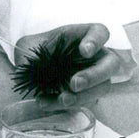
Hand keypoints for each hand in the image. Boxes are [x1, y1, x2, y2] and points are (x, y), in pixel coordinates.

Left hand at [14, 23, 136, 105]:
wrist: (28, 72)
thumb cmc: (33, 52)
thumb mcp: (28, 46)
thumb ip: (31, 51)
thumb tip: (35, 64)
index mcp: (81, 36)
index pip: (99, 32)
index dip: (96, 40)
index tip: (84, 51)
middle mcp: (93, 57)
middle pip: (110, 64)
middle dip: (94, 75)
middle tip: (74, 84)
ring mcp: (93, 77)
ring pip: (102, 87)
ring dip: (83, 96)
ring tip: (62, 99)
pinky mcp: (86, 95)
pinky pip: (84, 103)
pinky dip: (66, 105)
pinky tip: (46, 103)